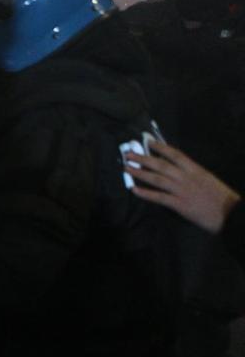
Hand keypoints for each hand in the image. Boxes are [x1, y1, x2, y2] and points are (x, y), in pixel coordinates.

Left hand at [125, 141, 240, 233]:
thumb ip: (193, 173)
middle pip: (161, 165)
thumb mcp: (208, 179)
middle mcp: (186, 178)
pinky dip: (145, 193)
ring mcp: (182, 191)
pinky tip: (134, 190)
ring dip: (140, 173)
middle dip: (143, 158)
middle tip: (128, 154)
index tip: (148, 141)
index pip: (175, 154)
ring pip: (157, 179)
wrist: (230, 214)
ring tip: (127, 168)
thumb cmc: (221, 197)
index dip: (160, 147)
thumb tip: (178, 168)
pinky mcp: (179, 205)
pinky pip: (159, 197)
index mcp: (196, 170)